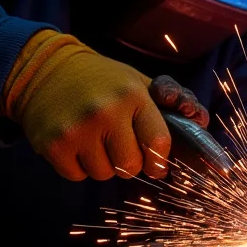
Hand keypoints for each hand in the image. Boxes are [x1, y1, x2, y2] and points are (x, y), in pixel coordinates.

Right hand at [0, 30, 208, 181]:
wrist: (44, 69)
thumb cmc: (102, 79)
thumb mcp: (137, 81)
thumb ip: (170, 104)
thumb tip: (201, 124)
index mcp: (132, 94)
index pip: (158, 144)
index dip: (159, 158)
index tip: (156, 161)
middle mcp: (106, 111)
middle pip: (132, 166)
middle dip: (130, 161)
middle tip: (121, 145)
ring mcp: (77, 129)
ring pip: (104, 174)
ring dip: (103, 164)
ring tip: (95, 139)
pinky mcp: (53, 145)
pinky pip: (77, 176)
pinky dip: (79, 166)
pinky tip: (76, 142)